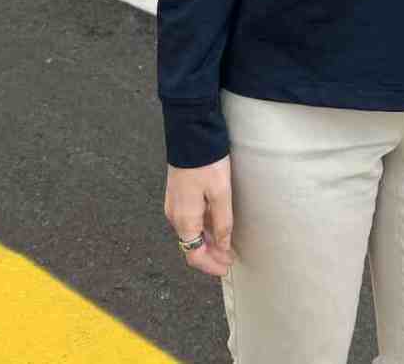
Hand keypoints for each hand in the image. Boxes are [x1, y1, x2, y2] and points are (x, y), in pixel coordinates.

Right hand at [165, 157, 234, 275]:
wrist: (191, 135)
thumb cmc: (207, 163)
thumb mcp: (221, 194)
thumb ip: (222, 223)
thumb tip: (223, 246)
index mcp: (184, 220)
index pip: (194, 255)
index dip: (211, 265)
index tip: (226, 268)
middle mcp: (174, 216)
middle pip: (191, 246)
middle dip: (210, 256)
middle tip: (229, 259)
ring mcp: (174, 205)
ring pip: (190, 234)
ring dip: (207, 243)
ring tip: (226, 246)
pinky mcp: (177, 195)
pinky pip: (189, 221)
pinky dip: (202, 229)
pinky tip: (215, 227)